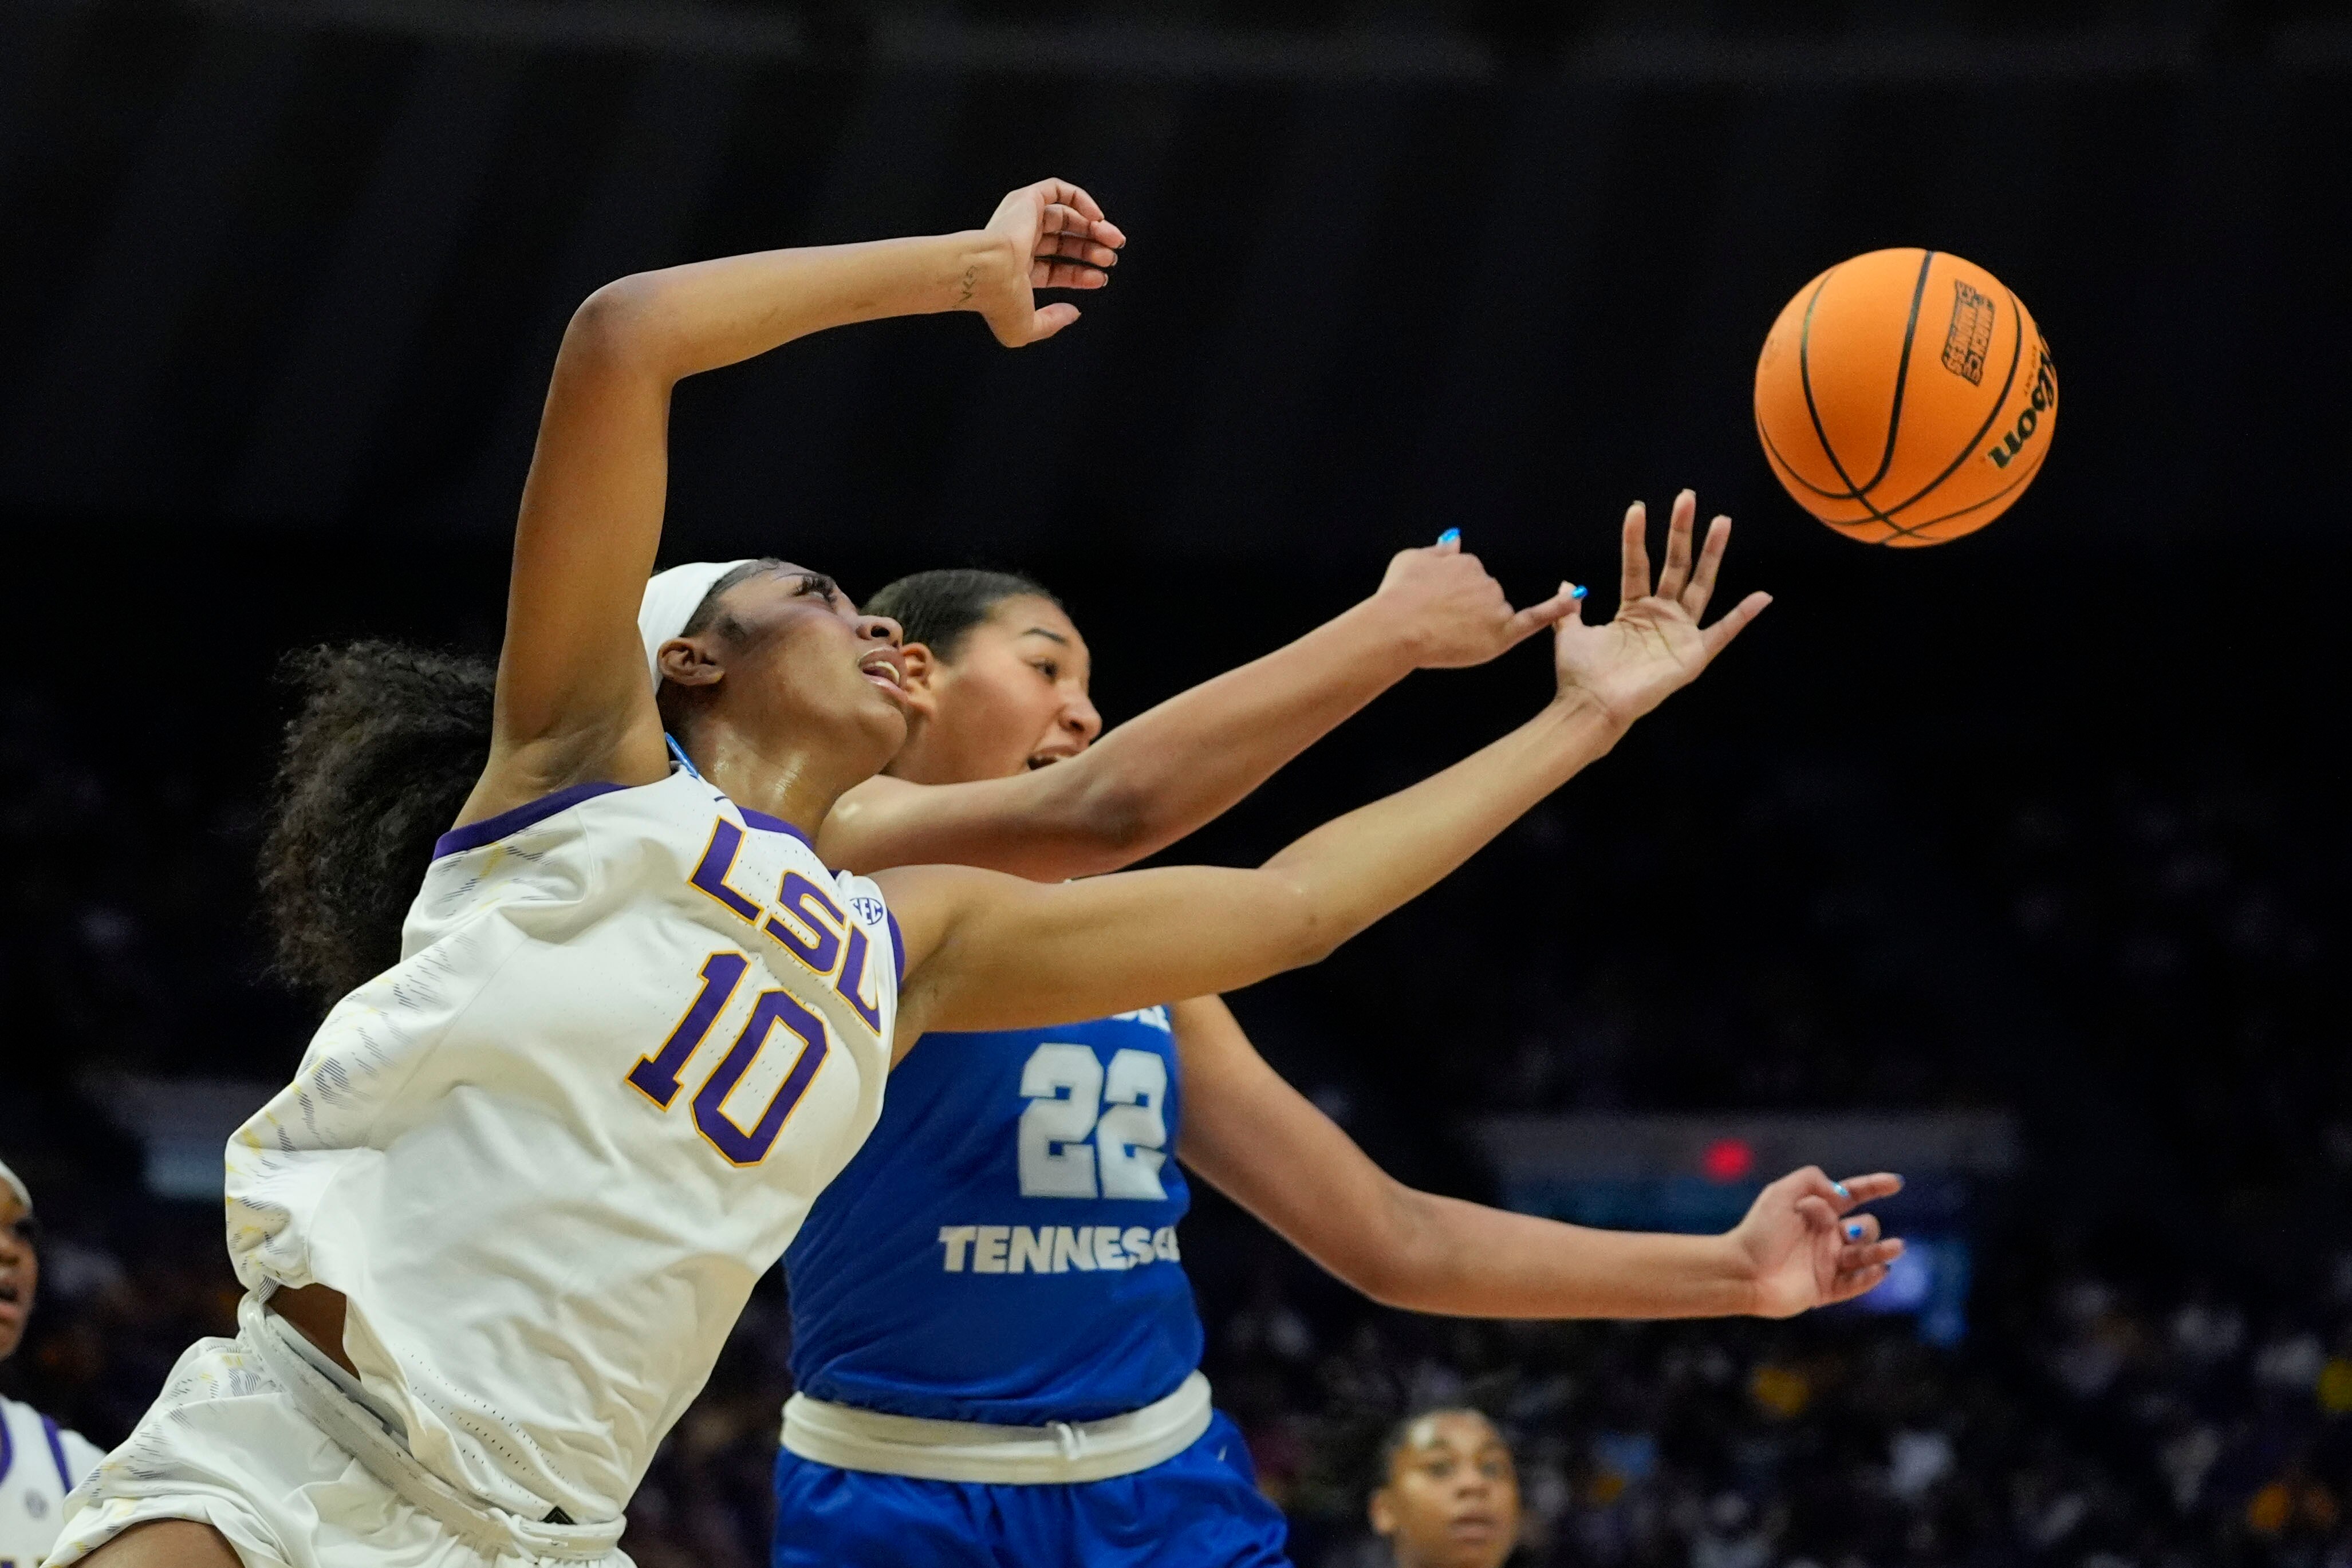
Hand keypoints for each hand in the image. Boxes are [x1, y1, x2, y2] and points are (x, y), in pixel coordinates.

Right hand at [965, 178, 1125, 346]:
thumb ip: (1051, 323)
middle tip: (1110, 258)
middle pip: (1063, 242)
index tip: (1100, 278)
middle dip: (1091, 250)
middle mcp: (1018, 243)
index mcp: (1015, 270)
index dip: (1080, 274)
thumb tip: (1072, 313)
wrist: (986, 272)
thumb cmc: (998, 301)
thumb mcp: (1026, 328)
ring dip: (1093, 228)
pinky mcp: (1026, 200)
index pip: (1055, 269)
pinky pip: (1057, 190)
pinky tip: (1097, 217)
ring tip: (1113, 241)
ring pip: (1065, 217)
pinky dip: (1081, 199)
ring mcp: (1021, 220)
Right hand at [1372, 532, 1582, 668]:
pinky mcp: (1501, 632)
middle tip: (1437, 622)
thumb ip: (1436, 550)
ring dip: (1477, 624)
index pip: (1467, 577)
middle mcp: (1486, 579)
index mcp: (1465, 562)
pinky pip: (1535, 619)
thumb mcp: (1410, 559)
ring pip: (1494, 615)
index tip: (1434, 604)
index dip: (1451, 595)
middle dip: (1466, 608)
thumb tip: (1455, 537)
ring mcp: (1495, 605)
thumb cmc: (1397, 596)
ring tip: (1446, 634)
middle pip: (1484, 595)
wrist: (1398, 627)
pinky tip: (1575, 601)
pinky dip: (1557, 609)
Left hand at [1551, 490, 1769, 725]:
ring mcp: (1679, 632)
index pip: (1637, 565)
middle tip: (1687, 497)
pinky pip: (1722, 633)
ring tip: (1722, 521)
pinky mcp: (1693, 655)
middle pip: (1675, 565)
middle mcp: (1660, 616)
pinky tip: (1762, 597)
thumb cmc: (1580, 676)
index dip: (1636, 538)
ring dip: (1711, 553)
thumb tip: (1566, 583)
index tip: (1637, 508)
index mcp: (1634, 610)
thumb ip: (1570, 609)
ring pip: (1699, 584)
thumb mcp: (1571, 635)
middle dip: (1681, 532)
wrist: (1590, 706)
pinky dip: (1742, 617)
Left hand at [1731, 1167, 1905, 1317]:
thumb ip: (1812, 1180)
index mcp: (1817, 1212)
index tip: (1896, 1183)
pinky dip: (1870, 1277)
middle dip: (1867, 1227)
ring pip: (1867, 1256)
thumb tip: (1841, 1193)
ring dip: (1882, 1251)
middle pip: (1865, 1227)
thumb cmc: (1759, 1230)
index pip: (1853, 1196)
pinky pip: (1856, 1283)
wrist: (1742, 1270)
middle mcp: (1826, 1237)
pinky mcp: (1826, 1289)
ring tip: (1895, 1247)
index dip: (1875, 1187)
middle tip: (1844, 1229)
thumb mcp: (1780, 1192)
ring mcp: (1828, 1263)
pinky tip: (1880, 1269)